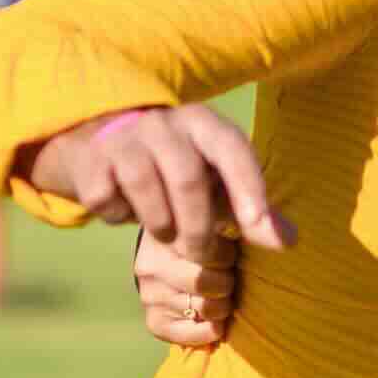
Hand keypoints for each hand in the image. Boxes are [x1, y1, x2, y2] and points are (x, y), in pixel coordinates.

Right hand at [22, 104, 289, 266]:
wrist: (100, 136)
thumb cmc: (176, 165)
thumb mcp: (214, 176)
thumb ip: (252, 208)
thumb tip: (289, 242)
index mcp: (203, 124)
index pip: (232, 149)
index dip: (248, 188)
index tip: (258, 229)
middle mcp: (164, 123)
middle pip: (187, 178)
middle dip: (198, 227)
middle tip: (202, 254)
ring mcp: (122, 137)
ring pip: (144, 187)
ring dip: (160, 224)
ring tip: (166, 234)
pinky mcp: (89, 158)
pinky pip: (105, 198)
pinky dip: (118, 216)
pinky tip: (126, 211)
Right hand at [134, 224, 239, 349]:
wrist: (176, 257)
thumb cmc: (208, 233)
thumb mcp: (219, 215)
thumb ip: (238, 216)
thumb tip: (279, 238)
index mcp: (167, 234)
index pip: (208, 251)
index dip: (226, 255)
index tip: (226, 252)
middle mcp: (150, 265)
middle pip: (203, 283)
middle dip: (225, 282)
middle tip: (226, 277)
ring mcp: (150, 295)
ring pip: (205, 309)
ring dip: (223, 305)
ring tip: (220, 294)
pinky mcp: (155, 322)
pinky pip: (194, 335)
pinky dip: (211, 329)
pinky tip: (211, 316)